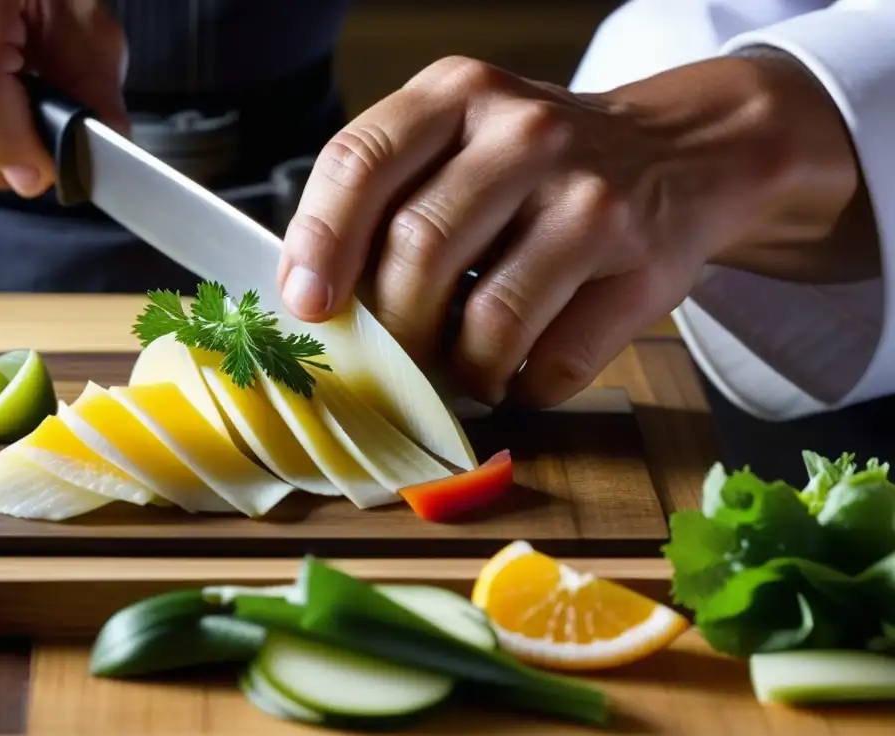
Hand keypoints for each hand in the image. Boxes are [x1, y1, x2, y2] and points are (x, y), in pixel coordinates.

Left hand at [277, 55, 859, 407]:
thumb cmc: (541, 164)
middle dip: (394, 327)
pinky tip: (520, 372)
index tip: (309, 305)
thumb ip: (391, 194)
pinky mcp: (641, 266)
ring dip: (462, 368)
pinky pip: (555, 362)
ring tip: (463, 368)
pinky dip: (523, 387)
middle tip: (396, 354)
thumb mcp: (461, 137)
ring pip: (489, 320)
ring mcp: (590, 199)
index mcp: (458, 96)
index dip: (321, 242)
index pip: (361, 162)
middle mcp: (525, 135)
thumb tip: (317, 297)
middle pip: (419, 251)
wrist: (679, 154)